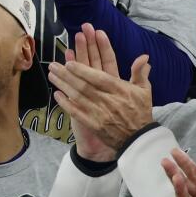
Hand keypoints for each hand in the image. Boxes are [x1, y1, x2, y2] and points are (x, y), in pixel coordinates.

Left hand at [47, 25, 152, 160]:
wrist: (138, 139)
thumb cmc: (140, 112)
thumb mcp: (144, 91)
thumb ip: (140, 73)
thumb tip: (144, 57)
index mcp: (120, 90)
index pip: (99, 77)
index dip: (83, 70)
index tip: (69, 62)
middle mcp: (108, 101)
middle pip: (84, 85)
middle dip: (66, 74)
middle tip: (53, 64)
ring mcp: (100, 114)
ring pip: (78, 97)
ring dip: (63, 85)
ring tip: (51, 75)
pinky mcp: (94, 125)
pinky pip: (77, 113)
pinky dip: (66, 104)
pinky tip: (56, 95)